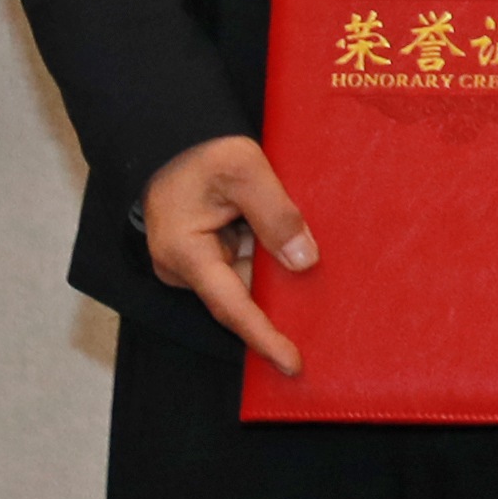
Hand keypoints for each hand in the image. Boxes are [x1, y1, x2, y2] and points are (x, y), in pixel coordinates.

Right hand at [144, 133, 314, 375]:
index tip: (292, 363)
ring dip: (275, 270)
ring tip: (315, 263)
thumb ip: (275, 215)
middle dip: (280, 300)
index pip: (231, 308)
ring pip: (245, 277)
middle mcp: (183, 267)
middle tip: (325, 308)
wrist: (171, 134)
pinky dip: (266, 255)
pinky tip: (294, 248)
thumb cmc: (202, 150)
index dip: (264, 337)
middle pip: (242, 295)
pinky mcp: (202, 250)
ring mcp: (191, 261)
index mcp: (185, 253)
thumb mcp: (244, 171)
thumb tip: (304, 262)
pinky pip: (241, 261)